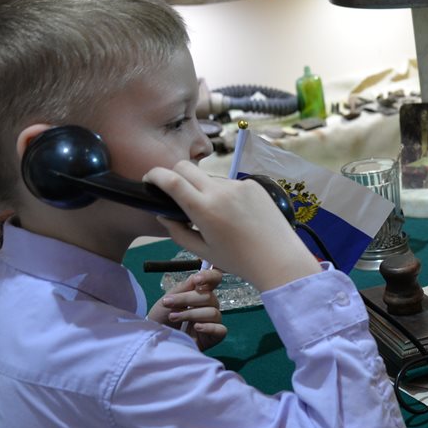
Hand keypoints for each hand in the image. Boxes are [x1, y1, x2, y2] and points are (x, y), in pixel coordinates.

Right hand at [143, 162, 321, 291]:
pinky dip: (223, 194)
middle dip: (173, 174)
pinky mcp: (253, 185)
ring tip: (213, 214)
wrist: (279, 258)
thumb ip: (177, 231)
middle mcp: (220, 191)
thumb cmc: (239, 260)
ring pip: (209, 178)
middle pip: (186, 167)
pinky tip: (234, 214)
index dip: (154, 174)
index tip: (148, 178)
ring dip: (202, 189)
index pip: (171, 179)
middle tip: (174, 192)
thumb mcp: (202, 250)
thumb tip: (163, 214)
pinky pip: (229, 184)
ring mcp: (238, 185)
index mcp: (204, 209)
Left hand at [148, 268, 226, 350]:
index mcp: (200, 292)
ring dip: (191, 314)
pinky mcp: (214, 336)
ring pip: (212, 312)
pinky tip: (196, 328)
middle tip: (168, 304)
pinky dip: (208, 327)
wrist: (155, 338)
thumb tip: (196, 277)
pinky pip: (220, 330)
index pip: (214, 279)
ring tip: (173, 317)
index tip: (196, 280)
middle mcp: (209, 305)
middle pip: (209, 297)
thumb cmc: (161, 317)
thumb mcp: (167, 299)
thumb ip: (182, 288)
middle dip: (187, 299)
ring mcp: (213, 321)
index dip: (209, 276)